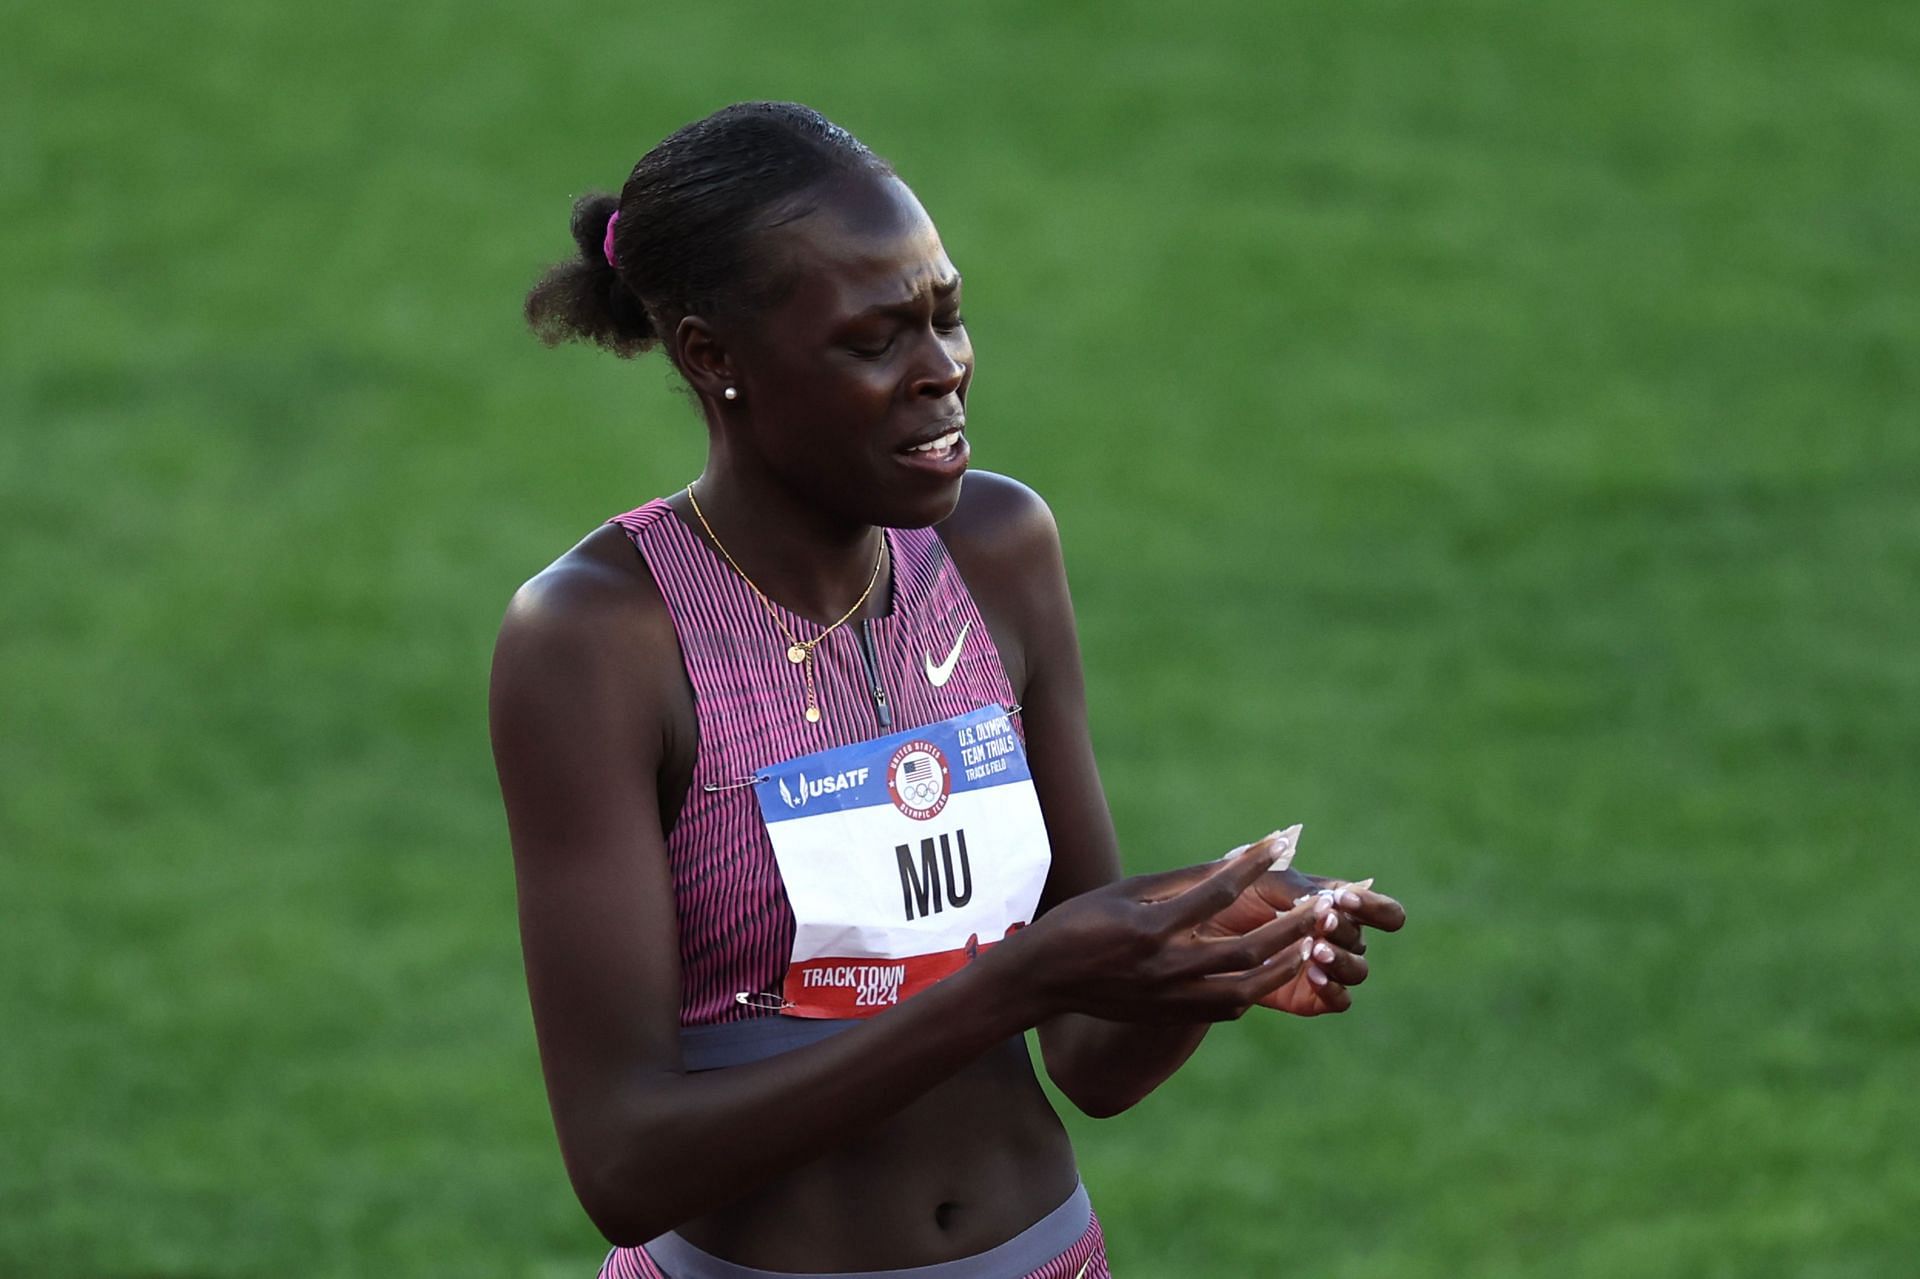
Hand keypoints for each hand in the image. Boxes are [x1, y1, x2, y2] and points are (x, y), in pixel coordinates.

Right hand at [1010, 844, 1322, 1023]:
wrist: (1044, 979)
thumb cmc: (1080, 923)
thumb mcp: (1127, 892)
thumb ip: (1181, 882)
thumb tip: (1230, 864)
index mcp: (1154, 929)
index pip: (1219, 892)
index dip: (1253, 864)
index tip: (1280, 843)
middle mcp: (1167, 967)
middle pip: (1248, 949)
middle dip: (1291, 926)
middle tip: (1320, 906)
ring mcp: (1171, 998)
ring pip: (1246, 988)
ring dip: (1283, 964)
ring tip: (1310, 942)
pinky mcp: (1171, 1015)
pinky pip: (1226, 1007)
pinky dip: (1253, 989)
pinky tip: (1269, 969)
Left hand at [1199, 831, 1406, 1016]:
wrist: (1200, 934)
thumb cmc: (1235, 896)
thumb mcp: (1265, 882)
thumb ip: (1299, 889)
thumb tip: (1330, 901)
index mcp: (1337, 905)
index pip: (1382, 911)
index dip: (1374, 907)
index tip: (1344, 900)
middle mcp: (1339, 938)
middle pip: (1364, 939)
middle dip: (1345, 930)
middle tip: (1323, 922)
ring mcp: (1327, 968)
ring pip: (1357, 970)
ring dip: (1343, 960)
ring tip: (1317, 951)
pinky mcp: (1311, 997)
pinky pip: (1340, 1001)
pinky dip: (1333, 989)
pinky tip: (1314, 976)